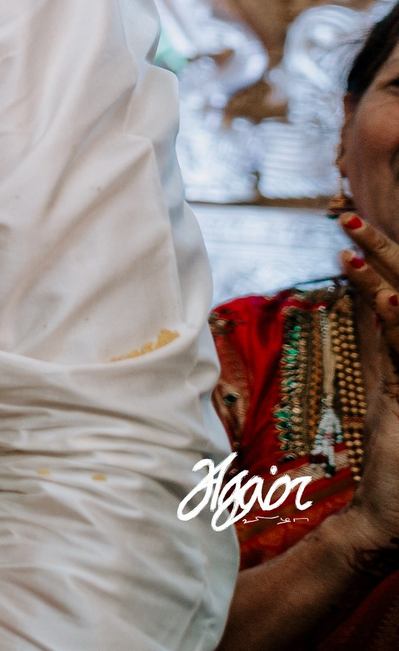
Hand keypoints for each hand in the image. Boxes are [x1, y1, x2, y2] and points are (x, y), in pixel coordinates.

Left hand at [336, 213, 398, 558]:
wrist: (394, 522)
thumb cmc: (394, 461)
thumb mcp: (387, 391)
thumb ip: (384, 346)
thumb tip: (371, 300)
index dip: (380, 256)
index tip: (349, 223)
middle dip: (380, 250)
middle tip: (344, 215)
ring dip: (383, 275)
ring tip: (350, 239)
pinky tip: (388, 299)